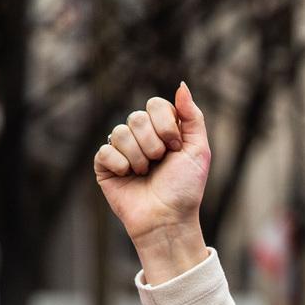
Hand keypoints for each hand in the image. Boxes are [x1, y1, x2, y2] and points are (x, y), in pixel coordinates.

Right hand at [93, 83, 210, 282]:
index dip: (166, 125)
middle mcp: (141, 137)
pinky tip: (128, 177)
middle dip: (153, 144)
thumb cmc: (185, 189)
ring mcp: (121, 150)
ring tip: (145, 174)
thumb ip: (193, 116)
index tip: (175, 148)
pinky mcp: (105, 165)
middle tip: (160, 163)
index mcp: (162, 129)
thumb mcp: (199, 150)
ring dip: (139, 157)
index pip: (155, 104)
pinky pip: (105, 150)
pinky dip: (121, 165)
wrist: (167, 219)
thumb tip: (182, 85)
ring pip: (120, 132)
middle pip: (137, 117)